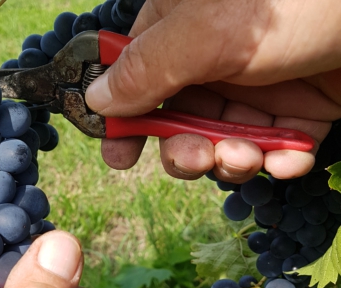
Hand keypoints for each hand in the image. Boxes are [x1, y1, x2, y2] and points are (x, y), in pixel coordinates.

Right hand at [86, 0, 340, 182]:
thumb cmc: (300, 0)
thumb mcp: (209, 33)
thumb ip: (147, 68)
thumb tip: (96, 100)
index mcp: (181, 26)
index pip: (134, 75)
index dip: (124, 117)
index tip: (119, 154)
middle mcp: (215, 57)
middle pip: (177, 120)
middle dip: (183, 151)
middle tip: (198, 159)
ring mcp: (258, 85)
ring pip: (222, 141)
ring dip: (231, 161)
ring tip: (249, 158)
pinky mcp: (301, 108)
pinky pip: (274, 147)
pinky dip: (279, 162)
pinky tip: (290, 160)